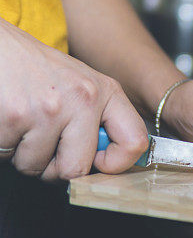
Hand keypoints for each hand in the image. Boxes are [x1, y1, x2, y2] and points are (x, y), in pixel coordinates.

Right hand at [0, 19, 147, 180]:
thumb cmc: (36, 68)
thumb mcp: (81, 84)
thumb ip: (98, 118)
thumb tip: (109, 161)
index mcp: (105, 92)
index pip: (135, 143)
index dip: (115, 163)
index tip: (98, 161)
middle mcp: (82, 100)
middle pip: (77, 169)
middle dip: (55, 169)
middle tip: (45, 148)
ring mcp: (48, 110)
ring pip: (36, 167)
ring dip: (24, 154)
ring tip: (23, 125)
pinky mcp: (14, 117)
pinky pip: (8, 155)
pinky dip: (3, 145)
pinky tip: (7, 120)